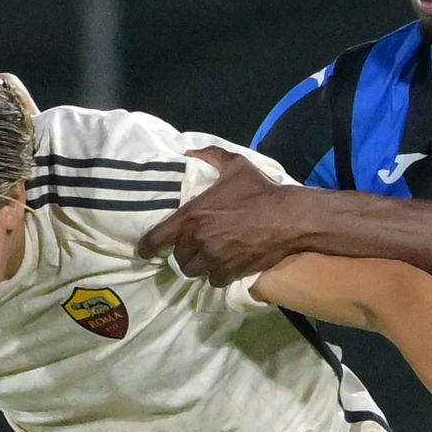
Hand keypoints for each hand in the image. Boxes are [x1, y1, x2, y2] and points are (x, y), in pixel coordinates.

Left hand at [138, 147, 305, 285]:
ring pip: (193, 271)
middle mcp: (198, 240)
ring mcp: (214, 259)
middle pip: (178, 258)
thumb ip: (210, 156)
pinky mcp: (230, 272)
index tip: (145, 251)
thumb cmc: (259, 190)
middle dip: (182, 253)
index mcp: (192, 215)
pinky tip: (222, 267)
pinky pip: (213, 280)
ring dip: (197, 266)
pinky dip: (215, 275)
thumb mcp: (235, 165)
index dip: (147, 247)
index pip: (157, 238)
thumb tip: (190, 151)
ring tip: (205, 259)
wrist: (286, 218)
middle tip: (190, 248)